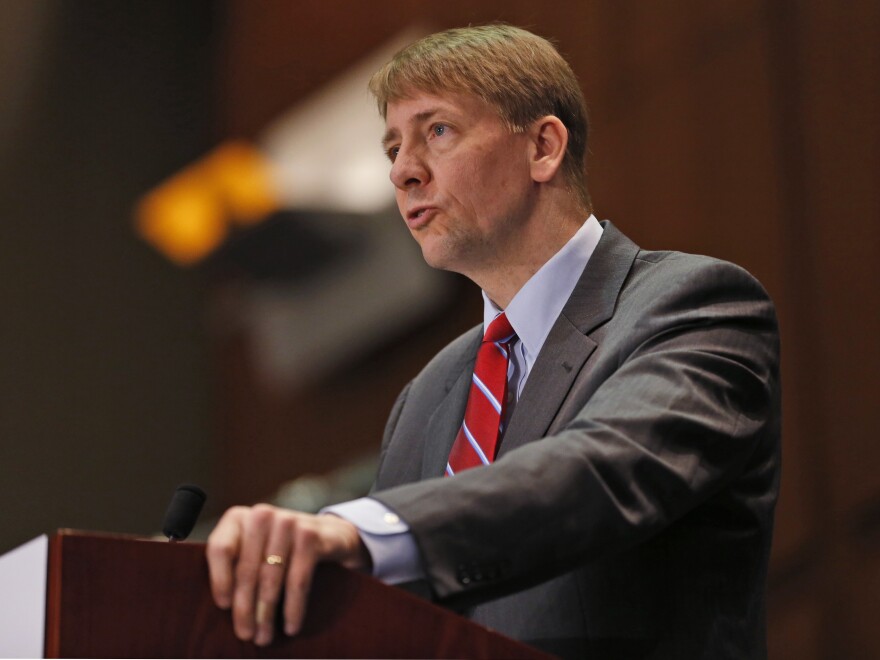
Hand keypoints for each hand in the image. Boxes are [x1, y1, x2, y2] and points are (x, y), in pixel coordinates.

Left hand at [206, 504, 369, 646]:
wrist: (328, 534)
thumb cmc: (281, 549)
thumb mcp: (254, 550)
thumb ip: (235, 566)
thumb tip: (225, 606)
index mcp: (239, 517)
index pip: (220, 548)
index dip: (220, 579)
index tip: (224, 607)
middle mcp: (262, 515)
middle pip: (246, 569)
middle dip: (245, 608)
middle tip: (246, 634)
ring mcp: (287, 522)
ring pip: (271, 578)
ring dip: (267, 613)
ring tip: (264, 636)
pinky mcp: (310, 535)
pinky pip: (298, 581)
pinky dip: (293, 608)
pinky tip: (290, 626)